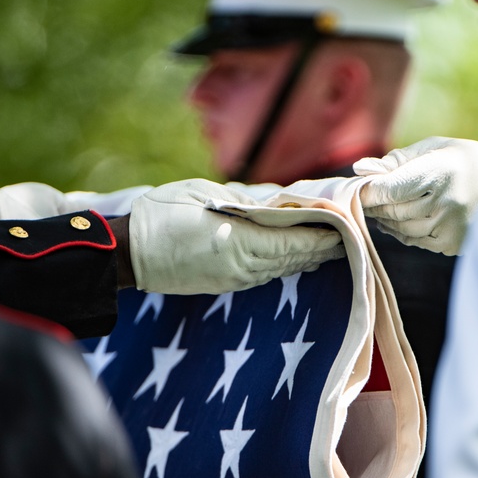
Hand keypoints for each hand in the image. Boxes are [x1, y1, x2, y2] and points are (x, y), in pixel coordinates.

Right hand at [127, 179, 345, 293]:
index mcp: (238, 242)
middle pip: (294, 259)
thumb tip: (278, 203)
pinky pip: (265, 273)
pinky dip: (285, 263)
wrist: (128, 253)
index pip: (295, 242)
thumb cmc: (161, 214)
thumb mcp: (204, 194)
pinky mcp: (226, 284)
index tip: (347, 226)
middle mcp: (242, 267)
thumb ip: (246, 201)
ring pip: (282, 269)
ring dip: (306, 257)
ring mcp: (234, 279)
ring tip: (330, 244)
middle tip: (349, 234)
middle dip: (322, 247)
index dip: (323, 236)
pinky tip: (296, 255)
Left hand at [355, 137, 477, 255]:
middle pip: (391, 210)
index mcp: (440, 171)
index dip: (368, 190)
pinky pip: (414, 240)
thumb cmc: (468, 161)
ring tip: (385, 206)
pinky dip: (402, 231)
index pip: (389, 188)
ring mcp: (449, 226)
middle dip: (375, 204)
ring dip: (386, 218)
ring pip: (400, 228)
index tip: (356, 188)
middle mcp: (445, 201)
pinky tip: (403, 219)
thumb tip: (361, 169)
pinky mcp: (451, 244)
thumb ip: (398, 160)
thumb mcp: (437, 148)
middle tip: (366, 197)